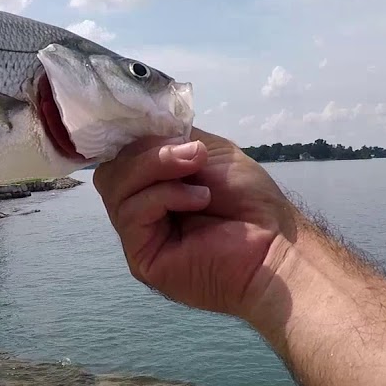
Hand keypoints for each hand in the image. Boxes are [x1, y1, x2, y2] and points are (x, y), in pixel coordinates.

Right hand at [91, 128, 298, 322]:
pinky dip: (164, 196)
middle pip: (111, 170)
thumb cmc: (249, 201)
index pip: (119, 156)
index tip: (159, 129)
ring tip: (197, 172)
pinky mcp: (140, 257)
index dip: (131, 138)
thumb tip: (135, 133)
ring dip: (156, 168)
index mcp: (152, 186)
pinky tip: (198, 200)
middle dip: (147, 153)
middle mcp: (140, 210)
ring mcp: (138, 235)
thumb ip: (168, 138)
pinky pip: (130, 212)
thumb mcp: (208, 150)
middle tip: (191, 155)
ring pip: (114, 188)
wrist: (274, 243)